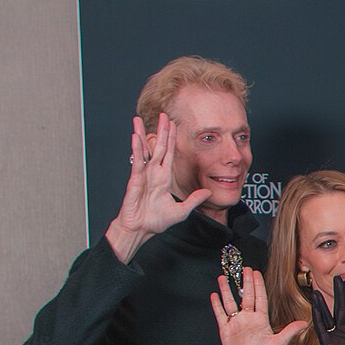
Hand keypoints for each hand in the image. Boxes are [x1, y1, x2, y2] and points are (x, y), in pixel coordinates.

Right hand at [106, 113, 208, 262]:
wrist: (141, 230)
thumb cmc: (156, 221)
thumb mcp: (181, 210)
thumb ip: (194, 199)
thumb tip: (208, 192)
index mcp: (163, 178)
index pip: (169, 154)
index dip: (172, 140)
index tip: (174, 126)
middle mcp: (153, 173)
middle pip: (159, 147)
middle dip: (162, 132)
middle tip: (163, 115)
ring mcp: (144, 175)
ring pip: (144, 150)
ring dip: (142, 135)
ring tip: (139, 120)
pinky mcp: (135, 180)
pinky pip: (137, 162)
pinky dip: (136, 149)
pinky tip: (136, 137)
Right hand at [210, 271, 304, 344]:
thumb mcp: (280, 343)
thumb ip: (290, 331)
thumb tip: (305, 323)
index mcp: (261, 319)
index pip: (259, 298)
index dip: (258, 285)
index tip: (256, 272)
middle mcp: (248, 318)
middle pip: (245, 296)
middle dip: (245, 282)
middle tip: (245, 268)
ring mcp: (236, 323)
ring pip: (230, 302)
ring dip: (227, 290)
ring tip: (224, 277)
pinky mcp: (225, 330)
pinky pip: (220, 314)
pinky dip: (216, 304)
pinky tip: (214, 294)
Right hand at [309, 276, 344, 344]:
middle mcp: (341, 332)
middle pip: (338, 309)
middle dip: (338, 294)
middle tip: (336, 279)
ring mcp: (333, 337)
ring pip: (326, 317)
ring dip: (321, 305)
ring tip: (317, 291)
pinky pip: (321, 329)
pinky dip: (318, 319)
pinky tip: (314, 308)